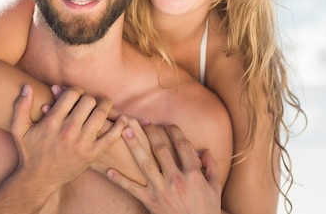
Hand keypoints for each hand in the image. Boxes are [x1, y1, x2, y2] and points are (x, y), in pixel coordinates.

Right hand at [10, 84, 127, 187]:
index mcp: (52, 122)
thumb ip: (22, 106)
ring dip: (105, 106)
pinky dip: (119, 127)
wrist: (39, 179)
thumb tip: (27, 86)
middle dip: (89, 98)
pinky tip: (122, 119)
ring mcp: (81, 143)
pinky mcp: (91, 154)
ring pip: (101, 115)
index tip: (75, 94)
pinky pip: (111, 137)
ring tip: (105, 104)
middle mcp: (68, 131)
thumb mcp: (20, 129)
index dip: (75, 90)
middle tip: (89, 101)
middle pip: (88, 102)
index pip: (72, 94)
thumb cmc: (30, 151)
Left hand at [106, 122, 221, 213]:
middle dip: (151, 133)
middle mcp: (176, 180)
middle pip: (161, 150)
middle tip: (142, 121)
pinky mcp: (151, 202)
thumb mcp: (215, 188)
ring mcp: (162, 191)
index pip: (182, 146)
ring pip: (145, 164)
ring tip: (124, 132)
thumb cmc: (206, 210)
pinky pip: (133, 189)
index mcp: (193, 174)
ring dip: (134, 146)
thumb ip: (211, 167)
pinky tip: (110, 171)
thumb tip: (205, 150)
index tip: (167, 124)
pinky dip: (121, 181)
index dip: (174, 132)